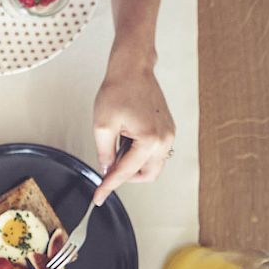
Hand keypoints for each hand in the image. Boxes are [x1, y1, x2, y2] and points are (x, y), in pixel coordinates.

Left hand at [91, 43, 175, 204]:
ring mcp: (169, 134)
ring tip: (116, 149)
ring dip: (134, 166)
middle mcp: (164, 139)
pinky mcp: (168, 129)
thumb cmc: (118, 90)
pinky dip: (140, 155)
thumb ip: (104, 153)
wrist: (132, 69)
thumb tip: (107, 169)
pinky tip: (126, 142)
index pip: (126, 172)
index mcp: (149, 139)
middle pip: (147, 175)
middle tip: (107, 170)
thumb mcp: (102, 126)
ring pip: (153, 166)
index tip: (98, 198)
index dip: (109, 187)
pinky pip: (156, 152)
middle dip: (127, 178)